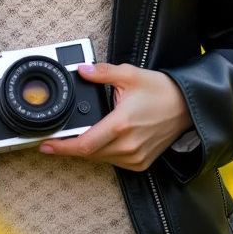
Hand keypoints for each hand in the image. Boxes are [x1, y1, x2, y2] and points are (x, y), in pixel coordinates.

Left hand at [36, 62, 193, 171]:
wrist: (187, 107)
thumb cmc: (161, 91)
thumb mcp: (130, 75)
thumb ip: (102, 73)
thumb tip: (81, 70)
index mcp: (120, 125)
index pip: (83, 144)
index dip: (61, 147)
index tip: (45, 145)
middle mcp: (127, 146)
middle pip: (88, 153)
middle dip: (70, 147)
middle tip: (55, 139)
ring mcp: (135, 157)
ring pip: (100, 158)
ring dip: (86, 150)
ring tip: (77, 137)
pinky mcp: (141, 163)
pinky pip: (114, 161)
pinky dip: (103, 153)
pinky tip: (100, 140)